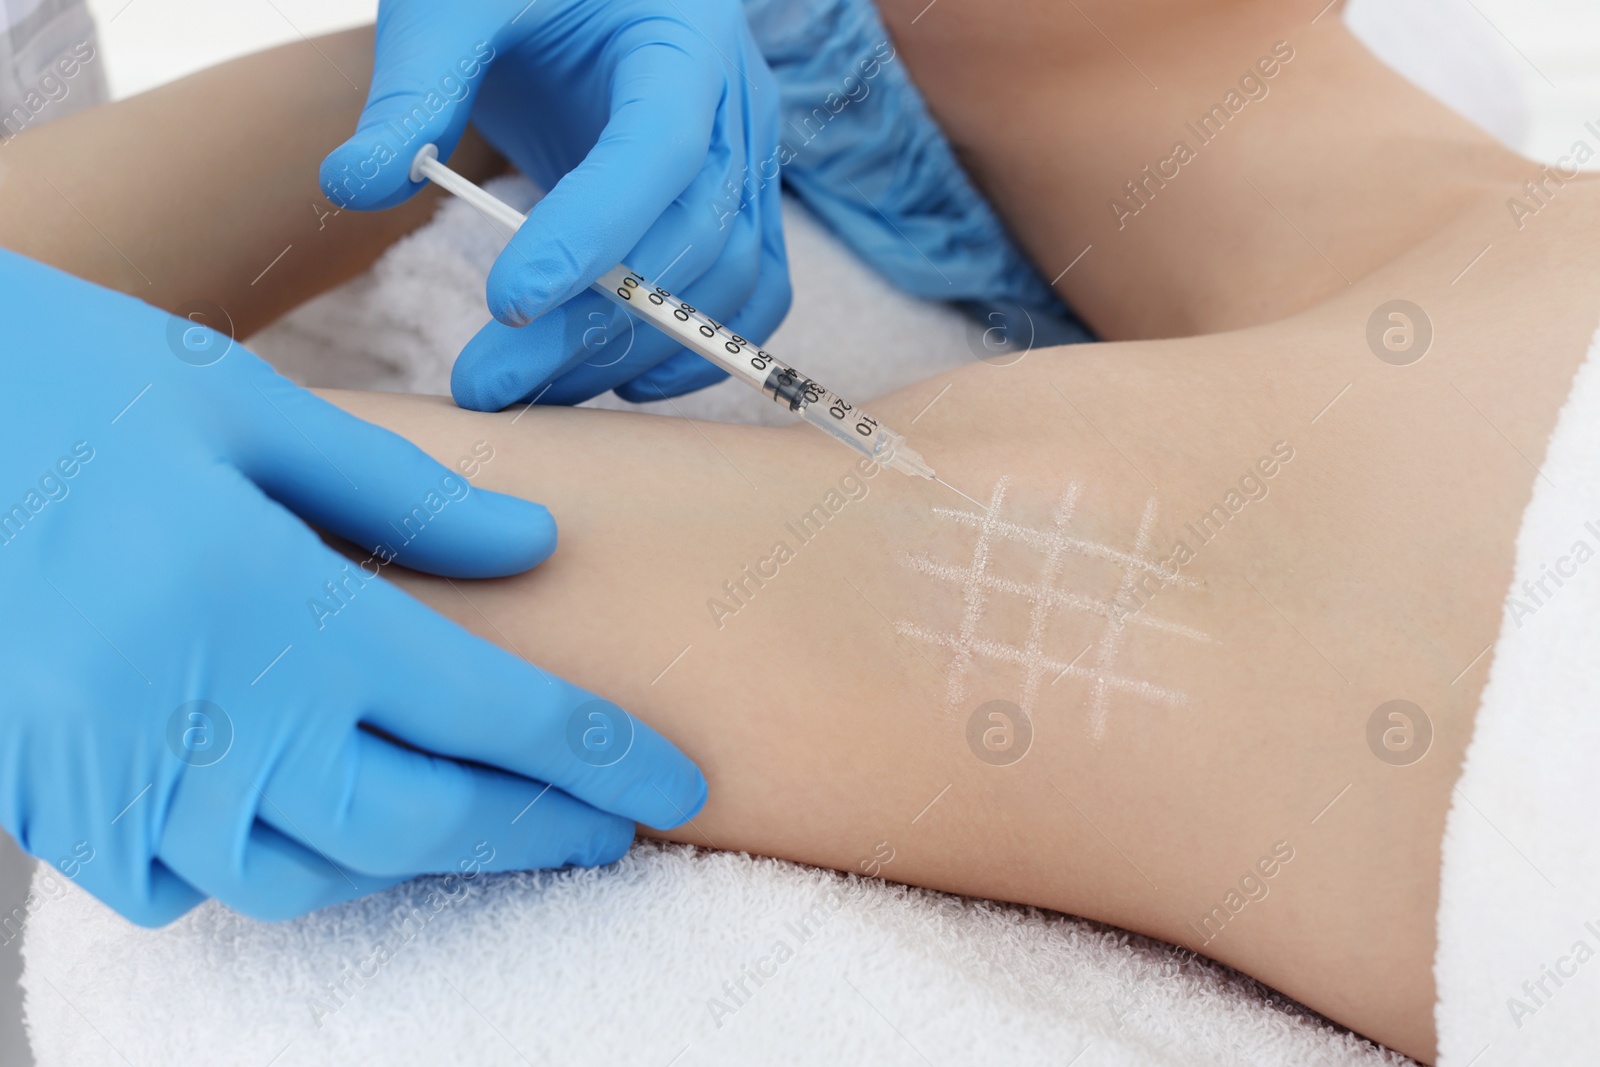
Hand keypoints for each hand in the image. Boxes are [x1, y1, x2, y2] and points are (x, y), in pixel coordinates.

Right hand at [0, 250, 706, 925]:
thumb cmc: (69, 386)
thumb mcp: (250, 408)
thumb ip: (406, 494)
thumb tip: (533, 546)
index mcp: (271, 601)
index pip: (481, 707)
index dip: (593, 757)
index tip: (671, 785)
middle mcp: (199, 709)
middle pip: (412, 820)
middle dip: (527, 831)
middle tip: (604, 827)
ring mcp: (115, 771)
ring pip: (304, 873)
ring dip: (411, 859)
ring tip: (478, 820)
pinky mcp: (49, 797)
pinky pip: (183, 881)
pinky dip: (271, 865)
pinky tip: (315, 818)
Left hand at [321, 0, 791, 409]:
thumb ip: (413, 85)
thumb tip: (354, 185)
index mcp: (682, 35)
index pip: (659, 147)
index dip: (595, 232)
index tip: (506, 303)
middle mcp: (734, 103)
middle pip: (693, 235)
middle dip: (592, 323)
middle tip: (484, 383)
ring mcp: (746, 159)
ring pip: (725, 282)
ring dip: (631, 351)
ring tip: (526, 390)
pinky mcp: (737, 204)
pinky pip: (747, 292)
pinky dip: (693, 347)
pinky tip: (614, 377)